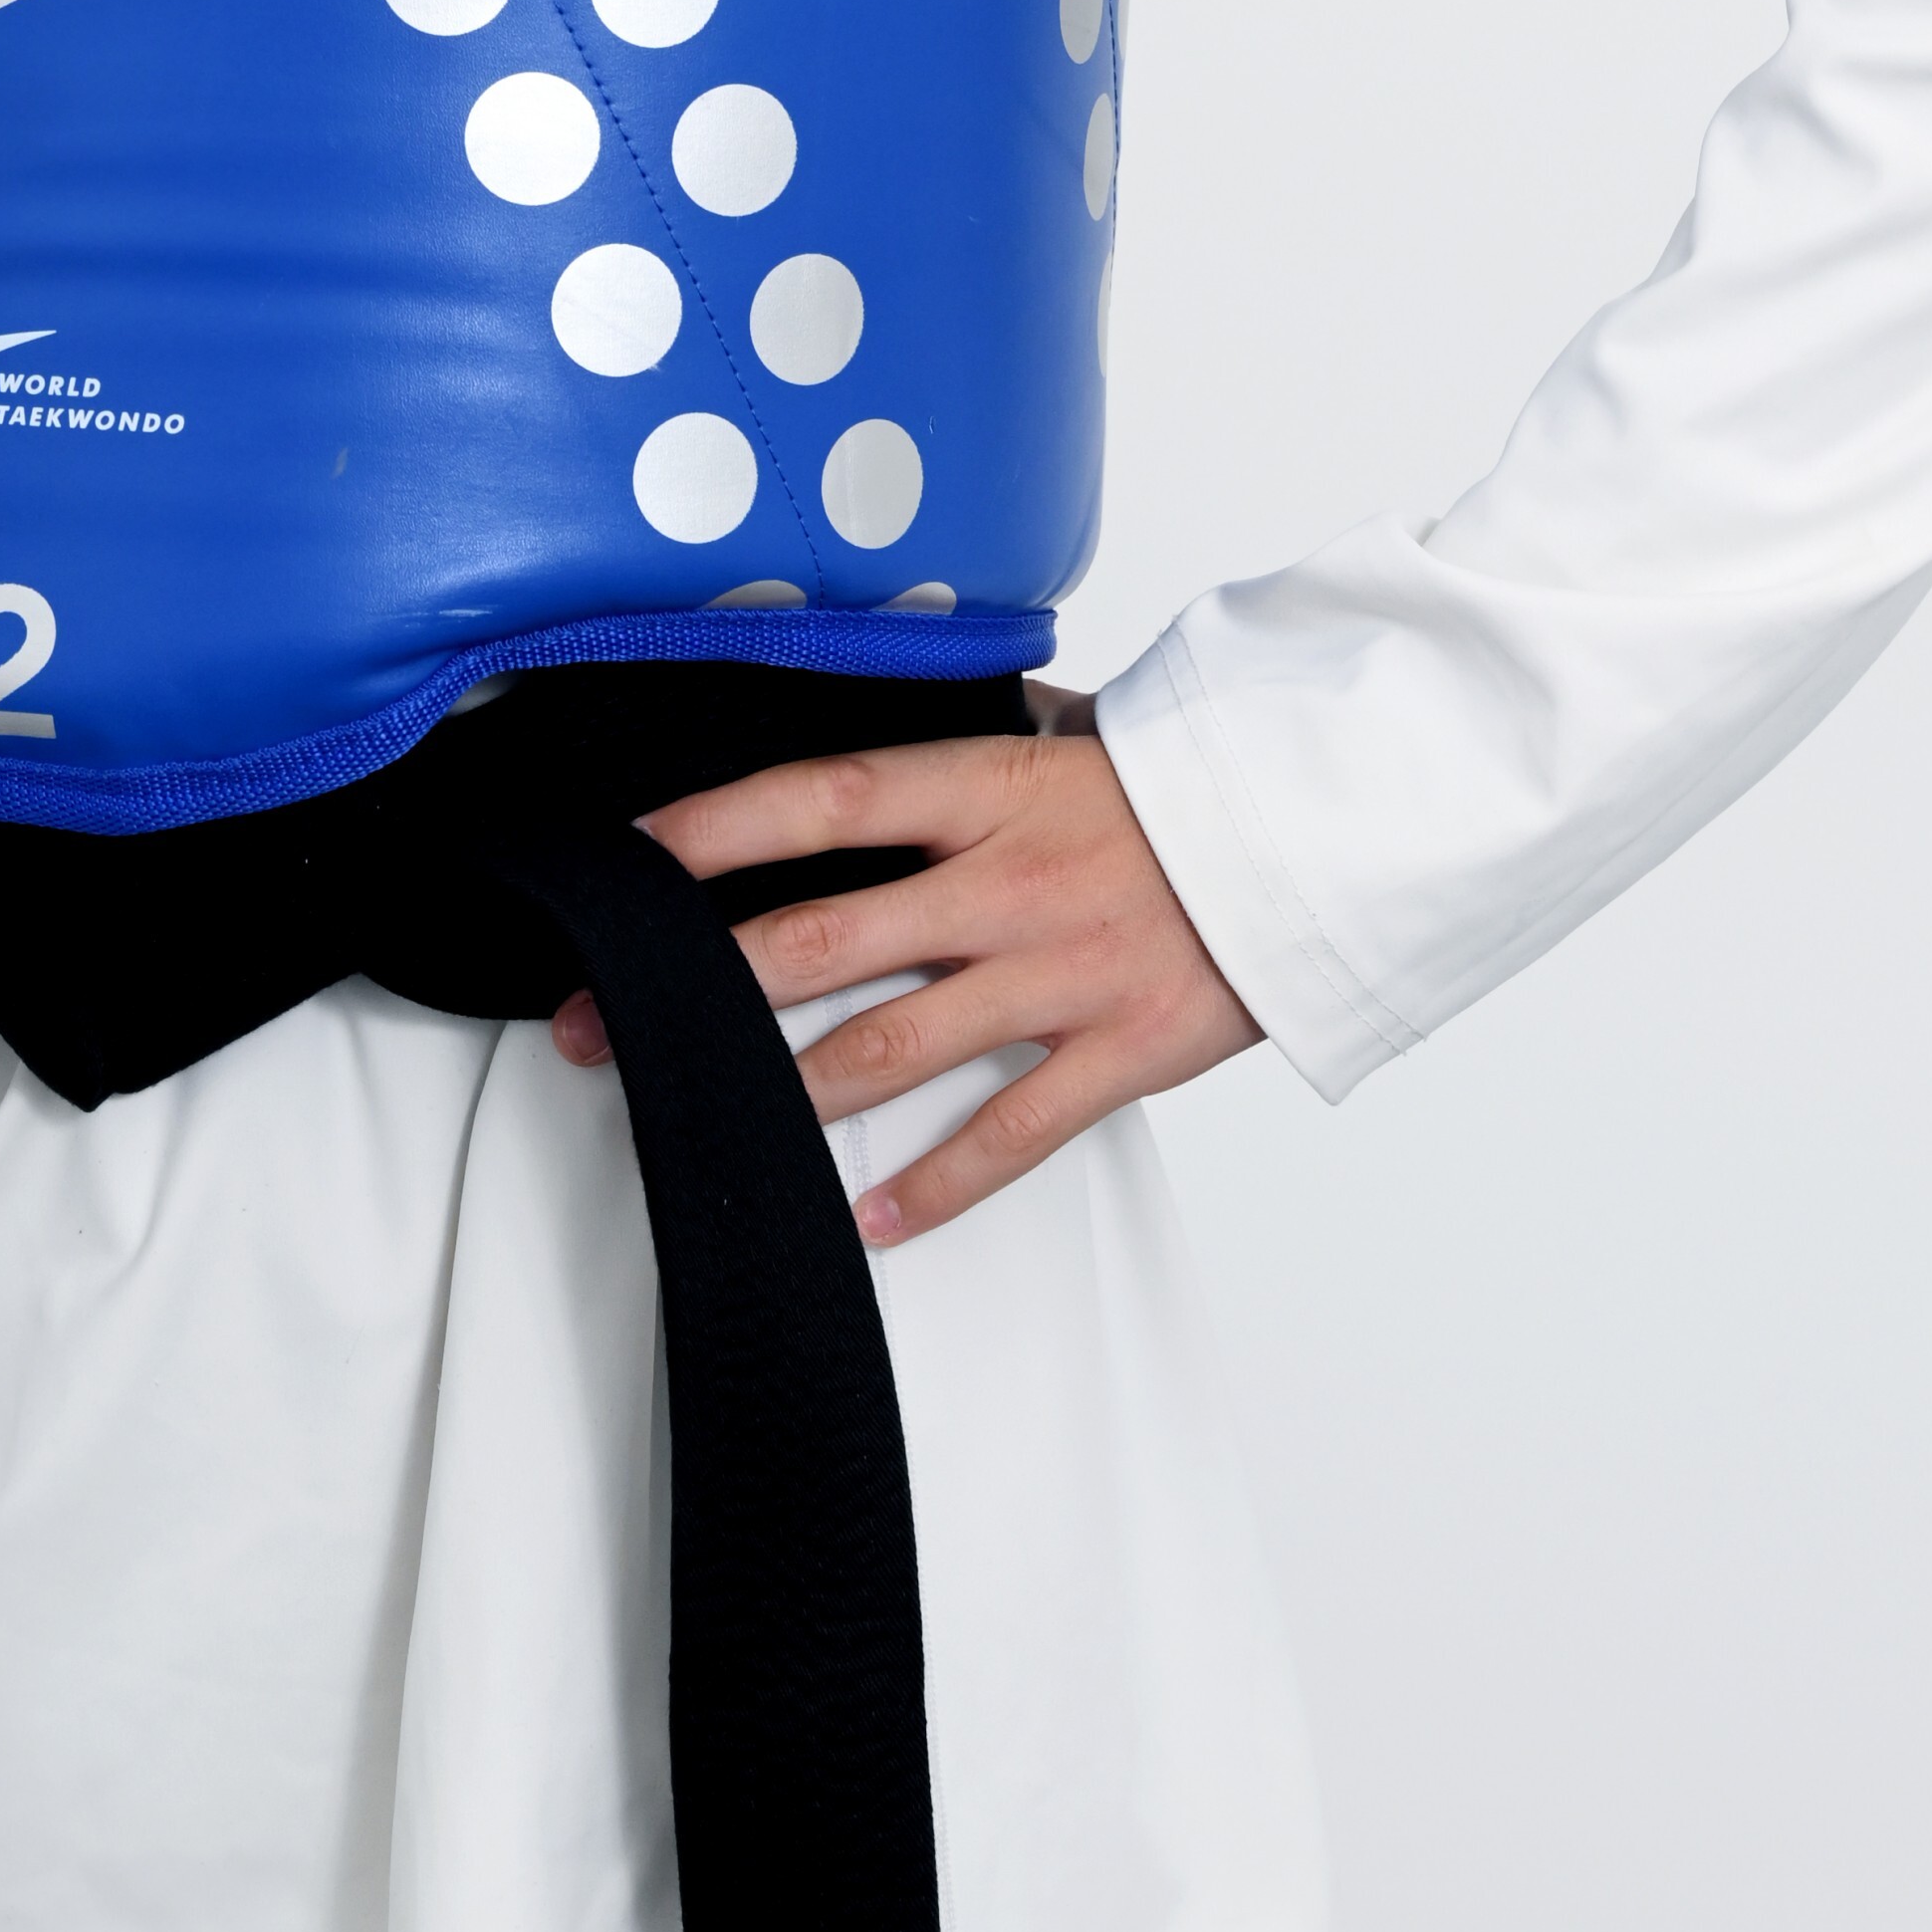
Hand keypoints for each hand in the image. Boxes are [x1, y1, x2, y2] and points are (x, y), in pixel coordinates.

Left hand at [550, 708, 1259, 1244]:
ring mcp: (1062, 972)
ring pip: (894, 1043)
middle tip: (603, 1019)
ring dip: (785, 1088)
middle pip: (825, 936)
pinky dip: (934, 1184)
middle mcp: (1011, 881)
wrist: (1329, 833)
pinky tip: (869, 1218)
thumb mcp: (1079, 734)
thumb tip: (897, 714)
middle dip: (701, 985)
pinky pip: (1010, 1132)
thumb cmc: (1193, 783)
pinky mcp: (1121, 1049)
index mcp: (993, 789)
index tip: (630, 860)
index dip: (717, 829)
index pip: (825, 797)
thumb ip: (980, 744)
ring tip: (702, 1114)